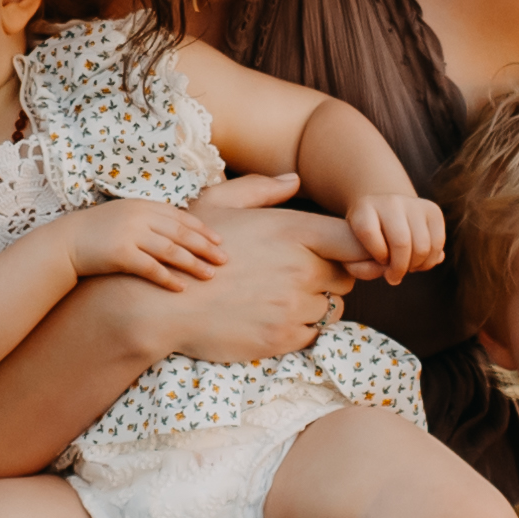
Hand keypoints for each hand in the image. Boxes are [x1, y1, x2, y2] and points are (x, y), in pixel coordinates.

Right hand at [77, 200, 233, 291]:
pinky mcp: (120, 254)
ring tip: (210, 275)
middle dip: (206, 246)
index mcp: (143, 205)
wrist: (64, 243)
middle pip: (181, 232)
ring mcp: (130, 234)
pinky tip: (181, 288)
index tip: (220, 241)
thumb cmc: (96, 233)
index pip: (181, 216)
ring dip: (193, 263)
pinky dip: (168, 278)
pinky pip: (150, 268)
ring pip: (171, 250)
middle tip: (226, 259)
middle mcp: (139, 216)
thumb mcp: (124, 217)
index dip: (203, 229)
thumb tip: (177, 232)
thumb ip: (149, 220)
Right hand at [111, 202, 360, 370]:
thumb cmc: (186, 250)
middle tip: (299, 277)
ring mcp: (292, 305)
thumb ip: (260, 189)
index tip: (349, 255)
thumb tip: (294, 179)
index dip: (360, 249)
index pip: (355, 240)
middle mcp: (299, 267)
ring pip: (332, 307)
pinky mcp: (282, 337)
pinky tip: (271, 317)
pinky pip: (313, 333)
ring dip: (316, 304)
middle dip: (330, 276)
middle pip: (347, 276)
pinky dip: (300, 328)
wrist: (157, 305)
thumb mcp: (217, 204)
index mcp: (291, 230)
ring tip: (281, 298)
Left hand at [336, 194, 444, 286]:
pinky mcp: (433, 210)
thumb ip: (369, 267)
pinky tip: (418, 263)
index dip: (375, 255)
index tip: (379, 261)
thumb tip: (405, 267)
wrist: (383, 212)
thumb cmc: (368, 240)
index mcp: (364, 209)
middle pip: (400, 242)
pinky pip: (438, 242)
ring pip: (422, 245)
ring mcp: (413, 204)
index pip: (368, 232)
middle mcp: (390, 202)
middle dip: (399, 268)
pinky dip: (430, 260)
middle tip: (394, 277)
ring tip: (406, 269)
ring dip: (416, 266)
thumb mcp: (357, 251)